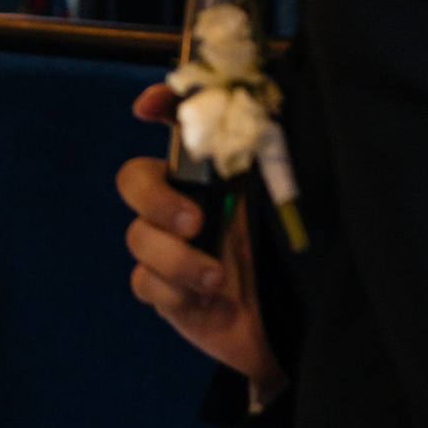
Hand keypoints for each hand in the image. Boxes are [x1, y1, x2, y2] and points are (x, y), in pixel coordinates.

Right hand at [117, 83, 281, 383]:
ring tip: (216, 279)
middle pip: (133, 179)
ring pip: (138, 238)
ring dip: (177, 259)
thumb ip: (271, 161)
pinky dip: (174, 291)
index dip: (159, 107)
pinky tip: (207, 300)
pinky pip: (145, 282)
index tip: (147, 109)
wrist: (292, 328)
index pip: (178, 129)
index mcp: (214, 177)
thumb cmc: (294, 261)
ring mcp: (168, 248)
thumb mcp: (287, 205)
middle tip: (194, 222)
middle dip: (155, 198)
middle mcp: (184, 205)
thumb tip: (268, 100)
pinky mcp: (163, 291)